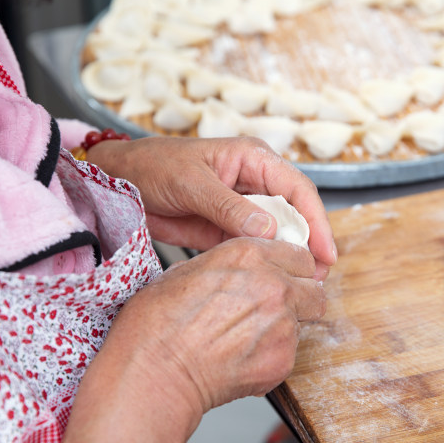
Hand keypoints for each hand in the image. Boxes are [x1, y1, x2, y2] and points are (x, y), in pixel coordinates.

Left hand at [86, 136, 336, 279]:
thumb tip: (269, 232)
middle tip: (320, 275)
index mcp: (252, 159)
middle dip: (310, 242)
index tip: (326, 252)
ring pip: (278, 233)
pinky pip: (254, 247)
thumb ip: (229, 208)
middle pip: (295, 213)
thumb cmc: (152, 167)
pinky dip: (266, 262)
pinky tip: (274, 280)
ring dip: (290, 256)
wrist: (118, 183)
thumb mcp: (191, 184)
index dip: (316, 220)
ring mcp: (242, 208)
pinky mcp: (226, 230)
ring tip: (305, 283)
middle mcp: (254, 182)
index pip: (297, 189)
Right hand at [121, 236, 325, 408]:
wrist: (155, 372)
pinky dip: (272, 357)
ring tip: (249, 339)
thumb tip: (234, 272)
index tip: (283, 279)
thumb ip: (224, 266)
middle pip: (314, 287)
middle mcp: (274, 285)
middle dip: (300, 297)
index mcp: (249, 255)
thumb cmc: (157, 324)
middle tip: (274, 310)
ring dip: (286, 327)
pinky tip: (242, 359)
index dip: (291, 270)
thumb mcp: (185, 272)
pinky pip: (290, 354)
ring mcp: (283, 323)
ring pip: (304, 322)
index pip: (299, 255)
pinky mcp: (283, 359)